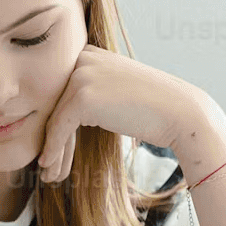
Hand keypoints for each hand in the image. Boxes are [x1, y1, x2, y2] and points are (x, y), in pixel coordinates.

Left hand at [36, 49, 225, 184]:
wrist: (180, 113)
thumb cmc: (152, 107)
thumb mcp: (115, 90)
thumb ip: (89, 92)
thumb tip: (61, 116)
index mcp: (89, 52)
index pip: (62, 91)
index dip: (56, 123)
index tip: (52, 149)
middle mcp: (82, 58)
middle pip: (56, 105)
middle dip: (51, 138)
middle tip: (45, 166)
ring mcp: (81, 76)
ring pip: (55, 119)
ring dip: (52, 150)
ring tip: (48, 173)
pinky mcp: (82, 97)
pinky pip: (59, 128)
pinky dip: (54, 149)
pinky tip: (50, 166)